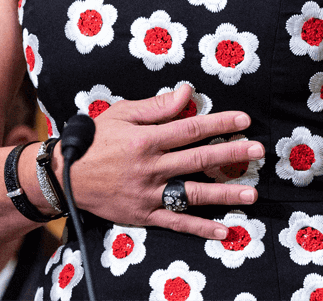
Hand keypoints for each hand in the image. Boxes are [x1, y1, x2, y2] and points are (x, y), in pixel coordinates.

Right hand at [59, 83, 262, 239]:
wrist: (64, 175)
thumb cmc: (94, 139)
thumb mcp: (122, 113)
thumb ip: (158, 106)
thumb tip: (187, 92)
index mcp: (146, 139)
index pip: (190, 129)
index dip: (219, 123)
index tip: (244, 119)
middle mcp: (150, 167)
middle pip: (199, 159)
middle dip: (231, 154)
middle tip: (258, 151)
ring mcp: (149, 193)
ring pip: (192, 193)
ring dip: (224, 194)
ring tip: (251, 194)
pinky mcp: (144, 214)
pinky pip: (176, 223)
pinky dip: (200, 228)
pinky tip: (223, 230)